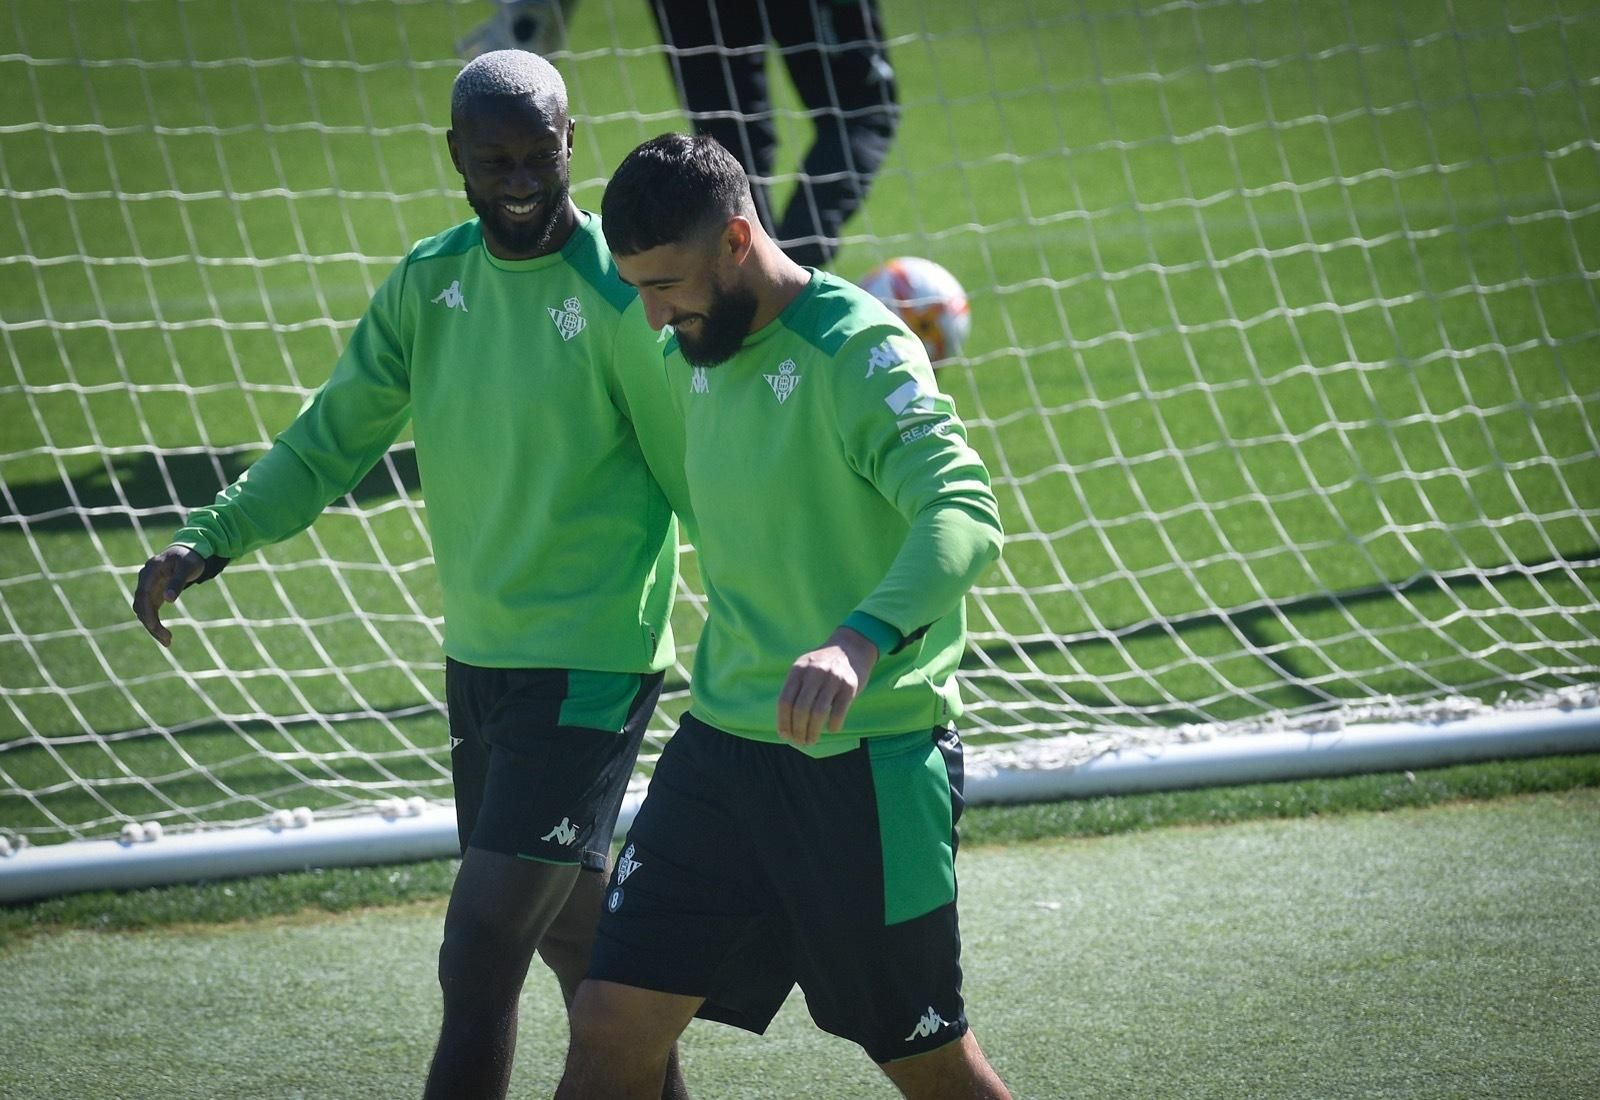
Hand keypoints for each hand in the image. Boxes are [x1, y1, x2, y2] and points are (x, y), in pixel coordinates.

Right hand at [132, 545, 204, 647]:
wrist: (190, 551)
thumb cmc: (190, 557)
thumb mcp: (187, 567)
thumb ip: (178, 582)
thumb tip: (168, 600)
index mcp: (150, 571)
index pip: (142, 595)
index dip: (147, 612)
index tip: (155, 627)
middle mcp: (145, 580)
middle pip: (141, 606)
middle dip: (151, 625)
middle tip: (167, 640)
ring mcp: (148, 588)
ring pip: (144, 612)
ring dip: (153, 627)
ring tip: (168, 642)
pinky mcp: (154, 594)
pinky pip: (151, 612)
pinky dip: (156, 624)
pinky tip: (165, 636)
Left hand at [776, 626, 879, 746]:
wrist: (852, 646)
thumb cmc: (823, 664)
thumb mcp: (805, 668)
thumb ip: (795, 689)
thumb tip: (785, 724)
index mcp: (798, 669)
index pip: (785, 700)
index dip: (783, 721)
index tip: (784, 735)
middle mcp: (814, 672)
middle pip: (801, 709)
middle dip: (798, 730)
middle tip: (799, 742)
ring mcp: (833, 678)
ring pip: (818, 713)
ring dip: (813, 732)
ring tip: (811, 741)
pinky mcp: (850, 685)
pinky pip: (839, 711)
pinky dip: (833, 725)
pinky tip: (831, 729)